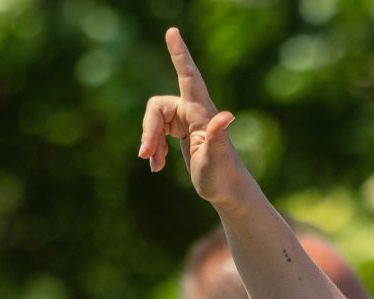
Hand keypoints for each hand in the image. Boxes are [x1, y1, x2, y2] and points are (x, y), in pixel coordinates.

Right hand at [139, 27, 247, 203]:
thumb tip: (227, 116)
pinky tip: (157, 165)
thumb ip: (218, 138)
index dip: (179, 54)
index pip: (188, 77)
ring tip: (154, 165)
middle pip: (157, 108)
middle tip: (145, 156)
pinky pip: (157, 130)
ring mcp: (187, 120)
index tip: (173, 32)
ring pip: (154, 120)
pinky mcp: (182, 130)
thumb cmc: (222, 177)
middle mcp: (194, 111)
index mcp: (202, 112)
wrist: (228, 192)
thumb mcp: (215, 159)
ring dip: (150, 141)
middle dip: (148, 131)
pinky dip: (154, 147)